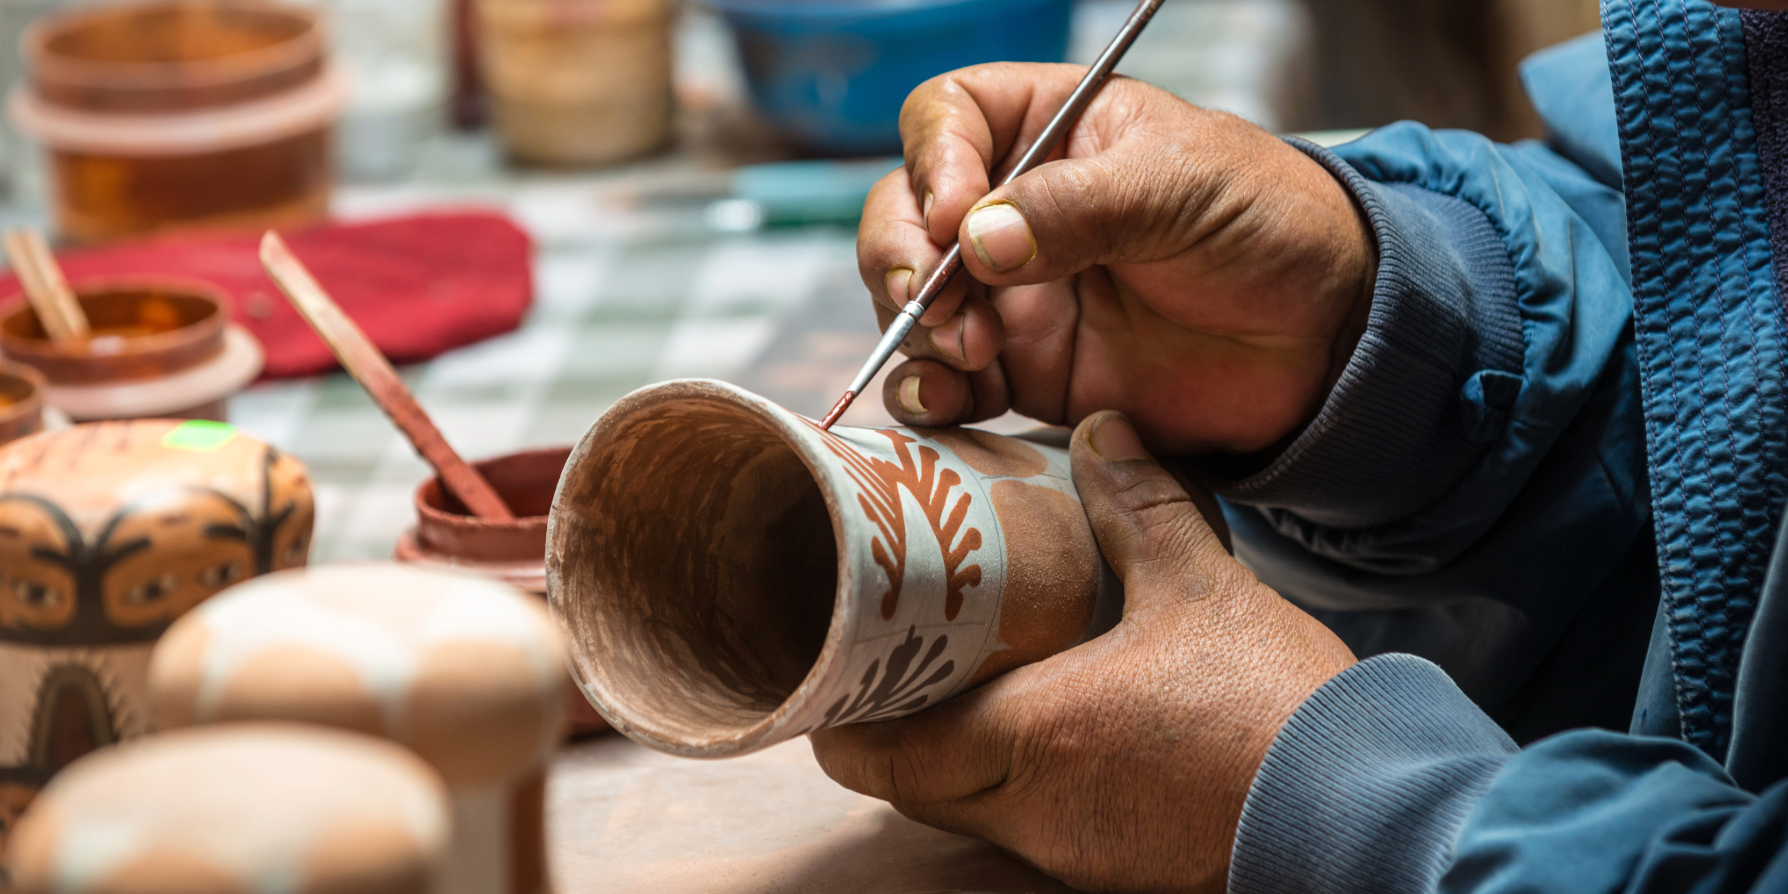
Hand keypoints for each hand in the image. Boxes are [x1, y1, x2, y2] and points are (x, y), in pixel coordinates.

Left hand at [809, 411, 1356, 892]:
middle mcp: (1030, 808)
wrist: (1362, 805)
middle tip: (895, 662)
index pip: (880, 757)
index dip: (842, 721)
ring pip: (965, 811)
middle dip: (891, 731)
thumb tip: (1100, 429)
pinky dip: (1010, 783)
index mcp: (1029, 738)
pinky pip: (1025, 827)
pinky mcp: (1111, 864)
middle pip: (910, 788)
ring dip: (950, 759)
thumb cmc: (1272, 704)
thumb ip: (1137, 506)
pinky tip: (1046, 729)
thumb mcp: (1198, 585)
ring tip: (961, 684)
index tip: (834, 671)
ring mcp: (1069, 848)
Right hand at [860, 63, 1375, 455]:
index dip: (932, 162)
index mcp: (1050, 131)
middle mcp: (1015, 210)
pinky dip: (929, 396)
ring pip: (913, 303)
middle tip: (934, 298)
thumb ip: (1078, 208)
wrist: (1324, 338)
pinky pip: (950, 385)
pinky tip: (945, 401)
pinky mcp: (1028, 371)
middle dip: (900, 256)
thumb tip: (974, 238)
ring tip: (970, 350)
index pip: (948, 118)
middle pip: (905, 216)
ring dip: (916, 330)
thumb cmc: (1267, 224)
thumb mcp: (1180, 186)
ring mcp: (1014, 295)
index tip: (955, 214)